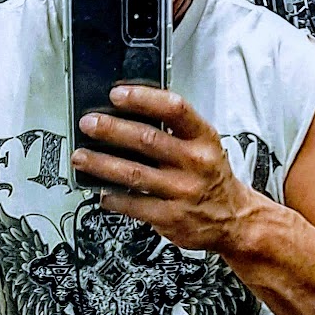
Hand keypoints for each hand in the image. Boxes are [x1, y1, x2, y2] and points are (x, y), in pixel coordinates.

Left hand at [71, 85, 257, 251]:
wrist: (233, 219)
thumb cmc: (211, 177)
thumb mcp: (204, 146)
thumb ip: (174, 130)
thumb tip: (128, 114)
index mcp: (203, 138)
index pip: (174, 109)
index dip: (143, 98)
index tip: (117, 94)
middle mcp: (194, 163)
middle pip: (147, 140)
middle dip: (111, 130)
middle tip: (89, 124)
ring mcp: (182, 192)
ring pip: (134, 174)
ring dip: (101, 164)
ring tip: (81, 156)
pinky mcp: (171, 217)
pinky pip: (134, 205)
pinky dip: (113, 198)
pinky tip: (100, 191)